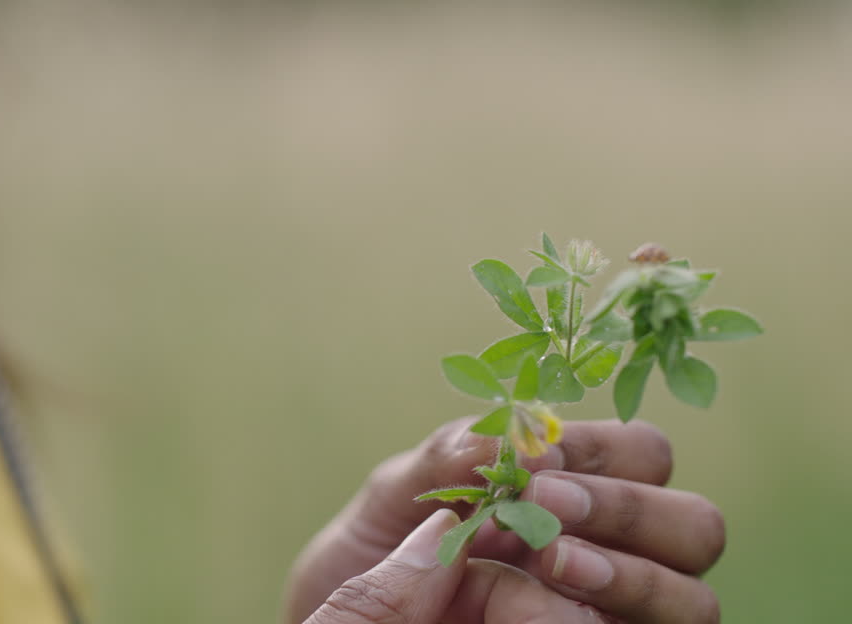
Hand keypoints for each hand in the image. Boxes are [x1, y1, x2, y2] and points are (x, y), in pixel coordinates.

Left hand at [285, 419, 722, 622]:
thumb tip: (508, 431)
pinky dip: (591, 620)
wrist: (341, 620)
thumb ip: (446, 459)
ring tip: (550, 561)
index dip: (597, 451)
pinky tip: (519, 608)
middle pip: (695, 524)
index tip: (529, 461)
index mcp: (576, 493)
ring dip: (627, 575)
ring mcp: (613, 614)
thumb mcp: (392, 501)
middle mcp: (614, 555)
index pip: (642, 454)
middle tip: (544, 509)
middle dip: (626, 511)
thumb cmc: (371, 559)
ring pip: (692, 600)